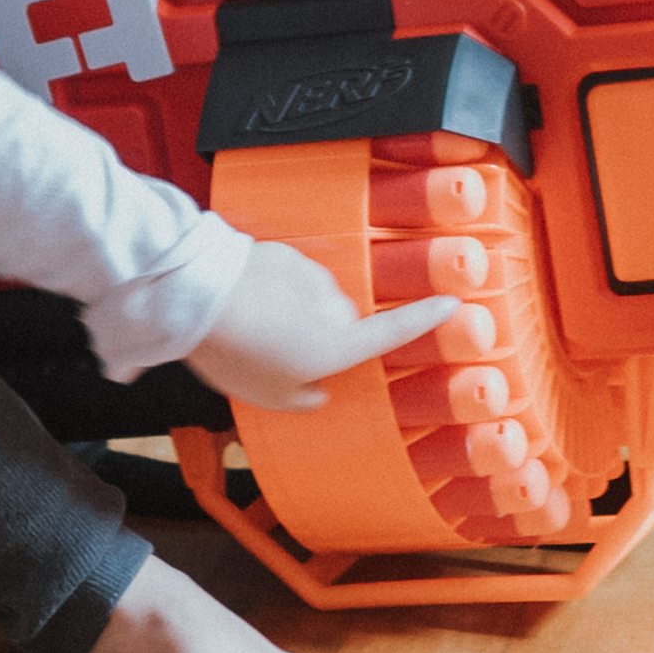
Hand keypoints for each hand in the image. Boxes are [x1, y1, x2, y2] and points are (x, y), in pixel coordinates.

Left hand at [187, 235, 468, 412]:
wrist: (200, 293)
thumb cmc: (233, 351)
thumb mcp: (267, 396)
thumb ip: (303, 397)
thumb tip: (317, 391)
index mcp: (336, 346)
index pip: (394, 331)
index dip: (426, 319)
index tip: (453, 303)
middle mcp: (333, 306)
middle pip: (345, 322)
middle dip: (323, 335)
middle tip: (281, 352)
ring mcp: (311, 276)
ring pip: (317, 299)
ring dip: (297, 311)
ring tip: (255, 328)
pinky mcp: (289, 254)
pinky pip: (294, 278)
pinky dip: (280, 291)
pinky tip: (250, 303)